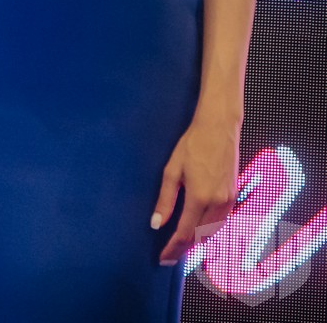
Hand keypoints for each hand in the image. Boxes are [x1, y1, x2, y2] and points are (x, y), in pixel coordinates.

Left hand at [153, 113, 239, 263]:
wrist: (219, 130)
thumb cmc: (192, 146)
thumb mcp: (172, 171)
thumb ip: (165, 200)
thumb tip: (156, 224)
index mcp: (199, 198)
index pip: (185, 233)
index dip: (173, 248)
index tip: (162, 259)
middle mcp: (217, 204)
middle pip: (200, 237)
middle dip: (184, 249)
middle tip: (168, 256)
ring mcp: (228, 201)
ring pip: (212, 232)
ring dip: (197, 241)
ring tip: (180, 246)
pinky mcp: (233, 197)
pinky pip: (220, 222)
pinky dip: (208, 231)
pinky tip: (198, 230)